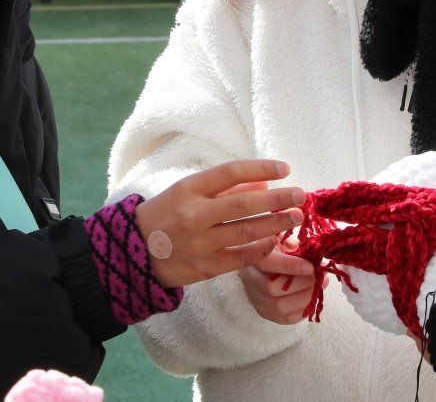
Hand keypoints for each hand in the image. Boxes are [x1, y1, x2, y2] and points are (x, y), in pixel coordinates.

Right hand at [133, 159, 303, 288]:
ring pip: (247, 232)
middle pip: (245, 203)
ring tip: (296, 217)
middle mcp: (194, 215)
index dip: (261, 168)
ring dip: (276, 224)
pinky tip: (275, 241)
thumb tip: (262, 181)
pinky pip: (241, 258)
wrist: (134, 252)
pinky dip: (261, 248)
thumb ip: (224, 187)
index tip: (285, 168)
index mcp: (188, 189)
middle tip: (301, 195)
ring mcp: (200, 243)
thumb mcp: (187, 191)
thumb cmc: (166, 214)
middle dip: (278, 198)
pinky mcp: (205, 268)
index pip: (231, 172)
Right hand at [240, 243, 317, 323]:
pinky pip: (286, 318)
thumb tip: (313, 252)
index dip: (289, 266)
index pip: (267, 264)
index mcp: (252, 255)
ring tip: (320, 284)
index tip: (311, 266)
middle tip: (319, 275)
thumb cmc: (277, 248)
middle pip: (272, 288)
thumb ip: (293, 244)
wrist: (264, 265)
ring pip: (280, 306)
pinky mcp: (265, 312)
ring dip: (305, 297)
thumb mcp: (282, 238)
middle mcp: (249, 279)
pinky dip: (303, 309)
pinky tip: (313, 296)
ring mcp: (255, 298)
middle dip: (301, 283)